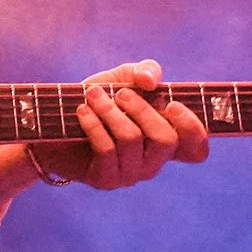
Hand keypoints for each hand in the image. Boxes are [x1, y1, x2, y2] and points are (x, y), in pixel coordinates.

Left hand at [32, 60, 208, 188]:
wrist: (55, 122)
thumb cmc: (97, 99)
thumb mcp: (121, 77)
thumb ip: (143, 71)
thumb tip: (150, 81)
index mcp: (165, 140)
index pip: (197, 149)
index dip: (193, 128)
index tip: (172, 105)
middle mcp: (153, 161)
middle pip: (166, 140)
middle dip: (142, 109)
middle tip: (119, 93)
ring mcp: (131, 174)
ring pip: (132, 140)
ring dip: (110, 110)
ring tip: (92, 95)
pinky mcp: (106, 180)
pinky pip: (107, 150)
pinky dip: (93, 124)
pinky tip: (82, 111)